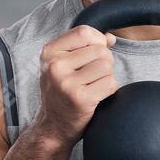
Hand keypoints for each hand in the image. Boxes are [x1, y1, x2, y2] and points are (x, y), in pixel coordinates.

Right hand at [34, 25, 118, 145]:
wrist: (53, 127)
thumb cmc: (61, 93)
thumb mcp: (63, 65)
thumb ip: (84, 47)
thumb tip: (110, 38)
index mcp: (49, 53)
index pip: (84, 32)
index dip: (97, 40)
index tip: (95, 53)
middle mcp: (55, 66)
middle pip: (100, 50)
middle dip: (104, 62)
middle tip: (93, 76)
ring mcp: (66, 83)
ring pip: (107, 66)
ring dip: (107, 77)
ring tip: (93, 86)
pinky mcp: (80, 98)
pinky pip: (111, 84)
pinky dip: (110, 90)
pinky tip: (96, 97)